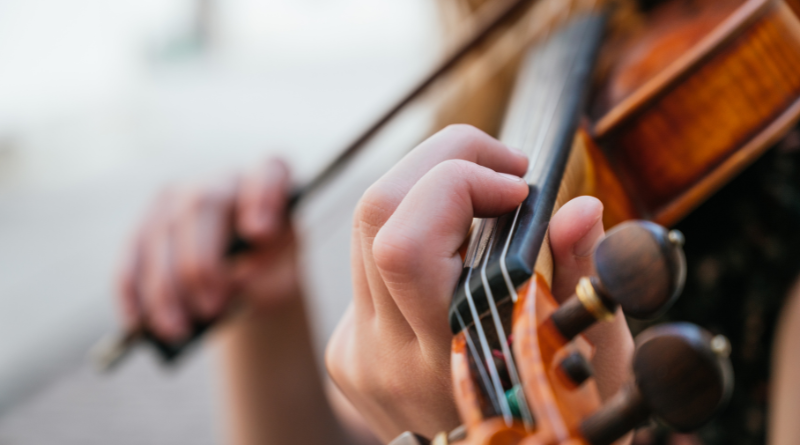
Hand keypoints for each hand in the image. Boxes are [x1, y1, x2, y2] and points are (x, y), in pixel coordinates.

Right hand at [116, 158, 297, 341]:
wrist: (248, 276)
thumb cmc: (270, 270)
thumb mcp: (283, 276)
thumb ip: (270, 278)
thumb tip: (236, 283)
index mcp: (269, 182)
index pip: (271, 171)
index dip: (264, 196)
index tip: (261, 232)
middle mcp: (222, 181)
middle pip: (203, 205)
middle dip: (201, 262)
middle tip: (211, 308)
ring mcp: (178, 198)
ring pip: (160, 234)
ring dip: (164, 288)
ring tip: (178, 330)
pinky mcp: (147, 224)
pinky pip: (131, 256)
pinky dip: (132, 292)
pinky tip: (138, 323)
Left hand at [325, 125, 632, 440]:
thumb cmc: (556, 423)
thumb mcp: (592, 359)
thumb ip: (581, 281)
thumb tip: (578, 210)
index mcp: (453, 359)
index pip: (408, 243)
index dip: (460, 182)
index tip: (521, 188)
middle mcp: (388, 355)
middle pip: (375, 212)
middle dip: (441, 158)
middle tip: (503, 169)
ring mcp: (359, 352)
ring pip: (364, 227)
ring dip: (426, 187)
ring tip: (484, 197)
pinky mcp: (346, 349)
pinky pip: (364, 263)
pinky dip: (413, 231)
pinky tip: (455, 252)